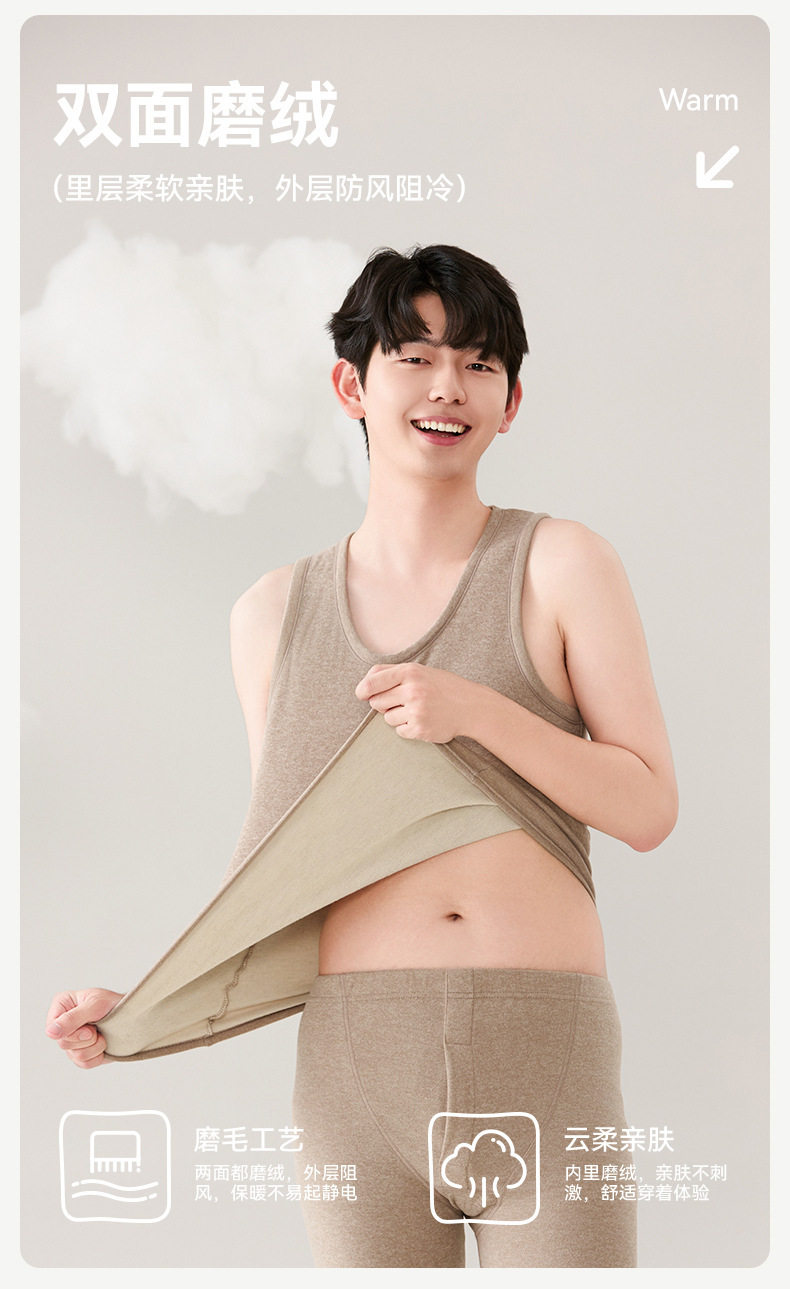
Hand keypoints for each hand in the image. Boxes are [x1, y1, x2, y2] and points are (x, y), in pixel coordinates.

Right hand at [45, 988, 124, 1069]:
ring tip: (102, 1033)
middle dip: (87, 1038)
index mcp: (61, 1007)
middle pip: (64, 1044)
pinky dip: (98, 1055)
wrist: (132, 1015)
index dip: (72, 1033)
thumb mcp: (95, 1005)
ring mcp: (70, 1041)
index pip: (53, 1029)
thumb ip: (72, 1018)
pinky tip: (103, 1043)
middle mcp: (62, 1025)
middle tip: (97, 1027)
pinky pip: (84, 1064)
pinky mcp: (80, 1054)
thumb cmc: (112, 1003)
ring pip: (75, 1056)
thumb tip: (50, 1032)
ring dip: (95, 1046)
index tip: (90, 1027)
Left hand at [355, 662, 475, 742]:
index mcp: (410, 672)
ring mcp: (416, 711)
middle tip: (400, 701)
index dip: (362, 690)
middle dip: (383, 703)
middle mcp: (412, 690)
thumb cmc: (441, 686)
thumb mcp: (419, 671)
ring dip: (396, 716)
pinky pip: (399, 731)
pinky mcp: (420, 729)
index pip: (372, 682)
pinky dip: (407, 727)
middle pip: (376, 702)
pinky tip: (422, 720)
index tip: (361, 694)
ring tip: (416, 710)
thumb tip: (363, 685)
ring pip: (386, 718)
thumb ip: (391, 673)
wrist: (470, 706)